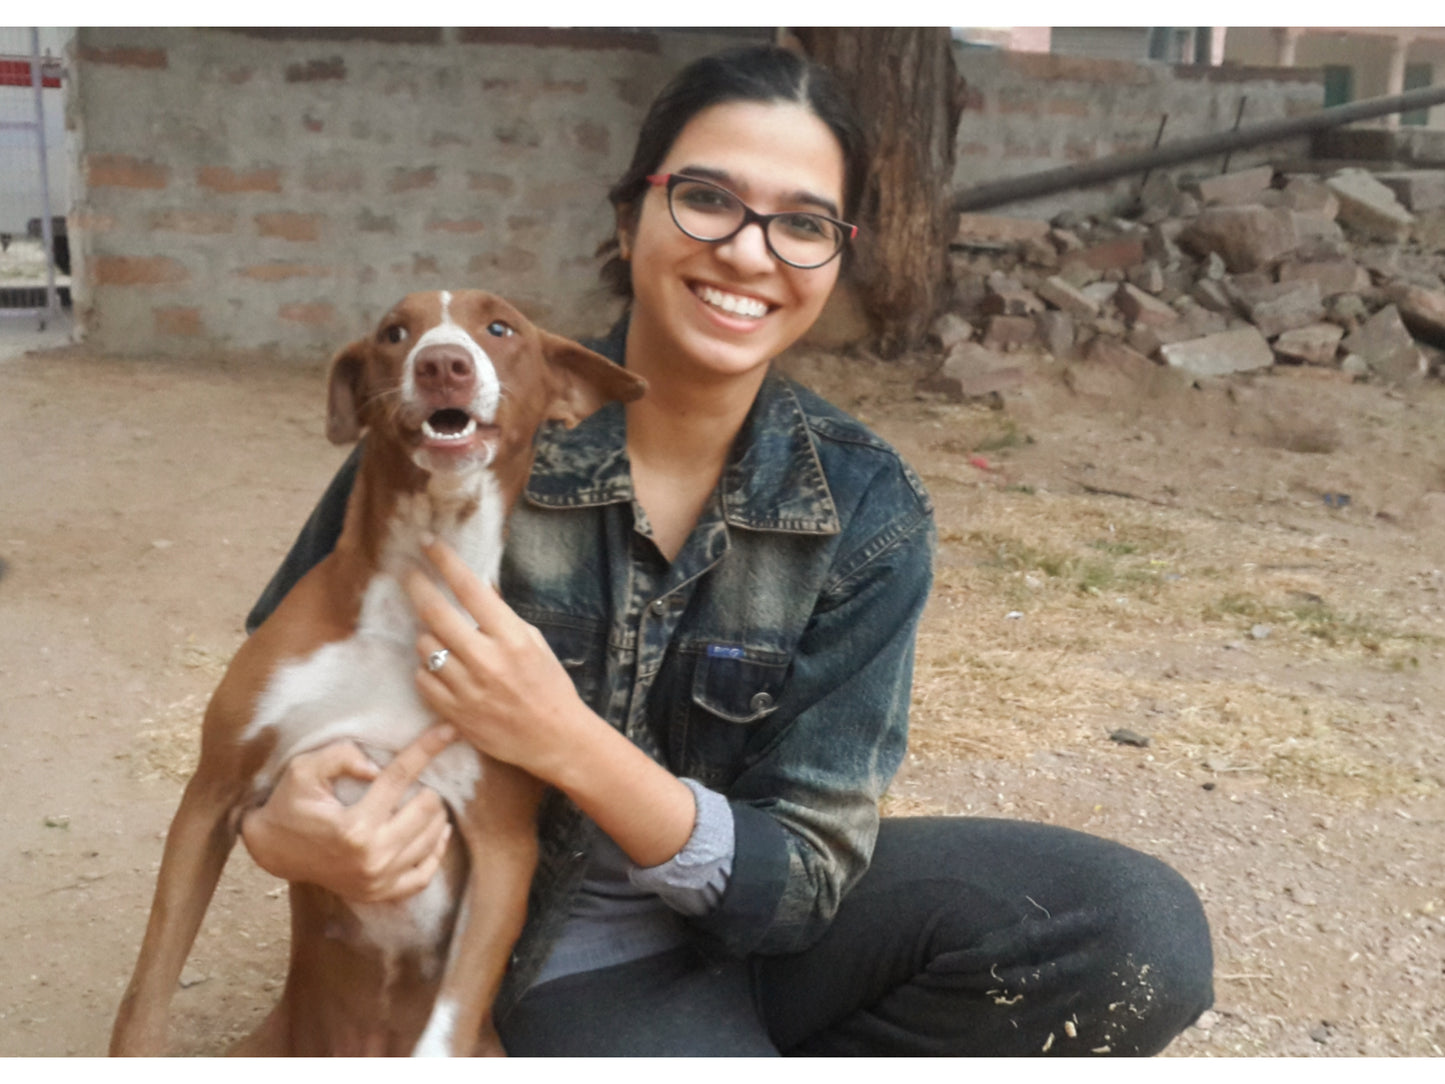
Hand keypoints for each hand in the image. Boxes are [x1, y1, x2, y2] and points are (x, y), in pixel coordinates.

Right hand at [239, 725, 454, 902]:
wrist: (272, 850)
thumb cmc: (289, 805)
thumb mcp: (303, 771)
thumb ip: (339, 757)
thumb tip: (376, 767)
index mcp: (354, 827)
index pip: (400, 778)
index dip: (427, 749)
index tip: (450, 730)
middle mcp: (371, 857)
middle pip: (426, 811)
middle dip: (432, 787)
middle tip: (427, 778)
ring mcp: (378, 880)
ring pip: (431, 840)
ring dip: (437, 814)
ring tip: (430, 798)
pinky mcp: (379, 893)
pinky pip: (424, 875)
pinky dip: (437, 852)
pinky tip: (439, 832)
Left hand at [404, 538, 589, 784]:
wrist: (554, 738)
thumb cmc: (548, 685)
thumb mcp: (534, 642)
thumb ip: (502, 616)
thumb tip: (476, 587)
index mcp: (511, 637)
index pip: (470, 589)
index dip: (445, 561)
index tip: (428, 542)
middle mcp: (487, 660)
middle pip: (435, 613)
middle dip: (416, 586)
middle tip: (407, 573)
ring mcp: (467, 688)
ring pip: (425, 646)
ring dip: (428, 637)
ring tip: (443, 640)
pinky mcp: (454, 712)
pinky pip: (422, 679)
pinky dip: (428, 670)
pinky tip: (442, 670)